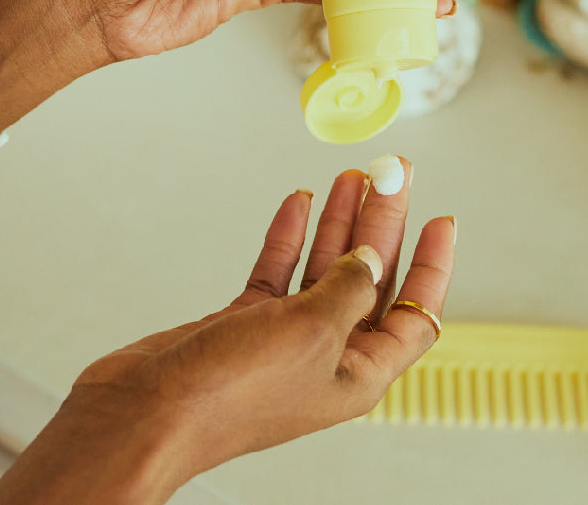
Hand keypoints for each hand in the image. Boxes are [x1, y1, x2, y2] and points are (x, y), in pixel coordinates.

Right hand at [0, 164, 455, 504]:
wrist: (146, 414)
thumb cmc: (228, 395)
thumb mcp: (311, 331)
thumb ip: (347, 289)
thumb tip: (368, 260)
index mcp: (359, 375)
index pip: (415, 313)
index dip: (432, 264)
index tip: (441, 218)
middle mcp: (326, 359)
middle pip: (370, 281)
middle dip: (382, 225)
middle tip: (392, 174)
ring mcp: (283, 341)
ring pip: (323, 270)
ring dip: (338, 223)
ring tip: (352, 176)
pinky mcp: (242, 327)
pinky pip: (278, 274)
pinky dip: (288, 238)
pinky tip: (298, 204)